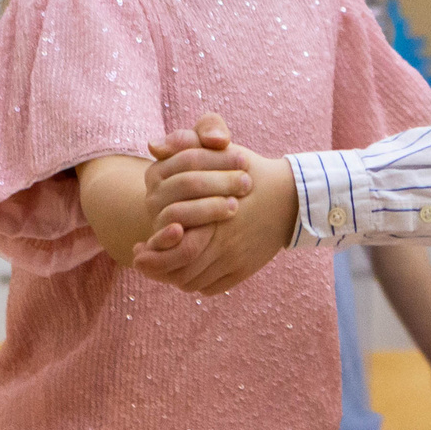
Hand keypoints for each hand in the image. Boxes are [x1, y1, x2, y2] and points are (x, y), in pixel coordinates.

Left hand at [131, 117, 296, 293]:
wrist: (292, 196)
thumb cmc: (249, 170)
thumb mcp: (220, 148)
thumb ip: (186, 141)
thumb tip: (154, 146)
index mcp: (214, 213)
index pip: (173, 245)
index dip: (152, 251)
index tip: (138, 248)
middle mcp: (225, 242)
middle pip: (179, 271)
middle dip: (157, 269)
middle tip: (143, 261)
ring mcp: (236, 259)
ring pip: (192, 282)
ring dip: (174, 276)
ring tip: (164, 264)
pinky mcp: (245, 270)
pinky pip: (211, 288)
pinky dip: (196, 283)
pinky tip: (189, 269)